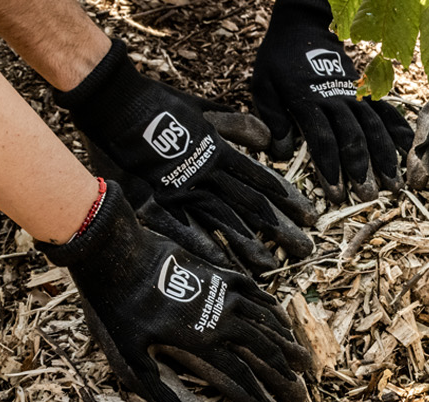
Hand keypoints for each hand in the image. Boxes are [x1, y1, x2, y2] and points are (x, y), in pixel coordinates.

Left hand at [38, 182, 311, 401]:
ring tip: (305, 361)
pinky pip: (259, 294)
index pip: (242, 376)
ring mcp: (226, 293)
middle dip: (286, 375)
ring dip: (289, 343)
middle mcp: (222, 318)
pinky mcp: (223, 274)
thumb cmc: (120, 306)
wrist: (119, 253)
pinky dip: (274, 311)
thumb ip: (156, 387)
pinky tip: (283, 321)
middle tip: (301, 394)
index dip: (262, 399)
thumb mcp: (130, 354)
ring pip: (268, 322)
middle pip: (265, 350)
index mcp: (202, 341)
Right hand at [56, 39, 316, 272]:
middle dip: (281, 230)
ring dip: (251, 247)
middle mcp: (209, 175)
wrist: (118, 107)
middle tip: (304, 250)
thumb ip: (238, 127)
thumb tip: (268, 141)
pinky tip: (224, 267)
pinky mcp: (161, 202)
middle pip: (253, 207)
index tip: (310, 217)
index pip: (264, 181)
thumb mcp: (206, 112)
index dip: (289, 201)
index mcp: (222, 153)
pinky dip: (208, 249)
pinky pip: (188, 231)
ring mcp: (185, 190)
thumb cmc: (161, 107)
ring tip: (272, 267)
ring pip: (227, 223)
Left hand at [250, 0, 412, 204]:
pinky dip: (400, 130)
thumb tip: (281, 152)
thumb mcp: (264, 86)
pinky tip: (411, 150)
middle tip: (368, 195)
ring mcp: (354, 95)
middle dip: (361, 168)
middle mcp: (336, 100)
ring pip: (374, 127)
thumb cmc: (280, 62)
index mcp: (308, 101)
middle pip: (353, 137)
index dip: (329, 166)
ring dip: (386, 157)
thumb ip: (272, 118)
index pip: (322, 139)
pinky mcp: (365, 92)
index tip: (335, 191)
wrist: (303, 28)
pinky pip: (386, 111)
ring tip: (395, 183)